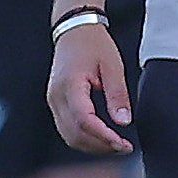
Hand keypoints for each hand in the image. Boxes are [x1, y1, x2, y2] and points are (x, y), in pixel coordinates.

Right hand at [47, 24, 133, 155]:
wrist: (75, 30)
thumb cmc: (93, 44)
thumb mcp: (112, 66)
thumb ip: (117, 95)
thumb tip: (123, 122)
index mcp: (70, 85)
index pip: (84, 121)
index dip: (104, 137)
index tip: (123, 144)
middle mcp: (56, 96)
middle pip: (75, 135)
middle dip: (100, 146)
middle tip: (124, 147)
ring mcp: (53, 101)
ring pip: (69, 136)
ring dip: (92, 146)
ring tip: (115, 144)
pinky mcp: (56, 104)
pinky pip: (67, 129)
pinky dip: (85, 138)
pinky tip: (102, 137)